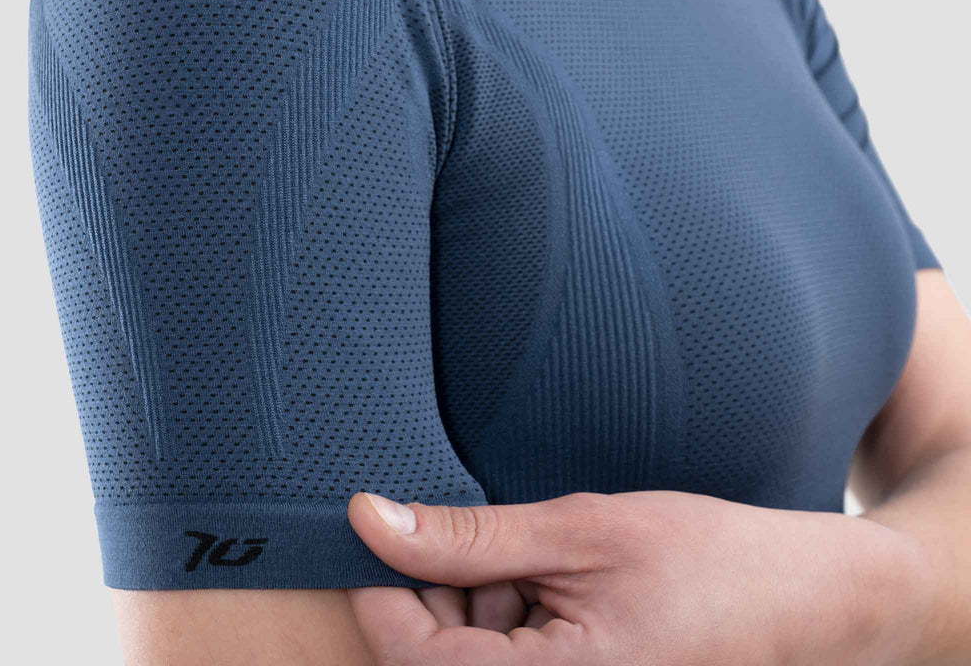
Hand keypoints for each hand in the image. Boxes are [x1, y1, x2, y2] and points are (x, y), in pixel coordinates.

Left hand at [345, 488, 932, 665]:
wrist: (801, 597)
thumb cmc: (705, 560)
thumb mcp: (581, 533)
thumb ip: (470, 536)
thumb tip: (370, 519)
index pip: (412, 659)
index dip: (380, 589)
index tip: (374, 525)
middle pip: (437, 657)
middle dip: (436, 587)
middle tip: (476, 527)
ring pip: (472, 652)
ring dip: (476, 595)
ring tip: (533, 551)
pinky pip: (512, 655)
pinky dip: (509, 609)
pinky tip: (547, 575)